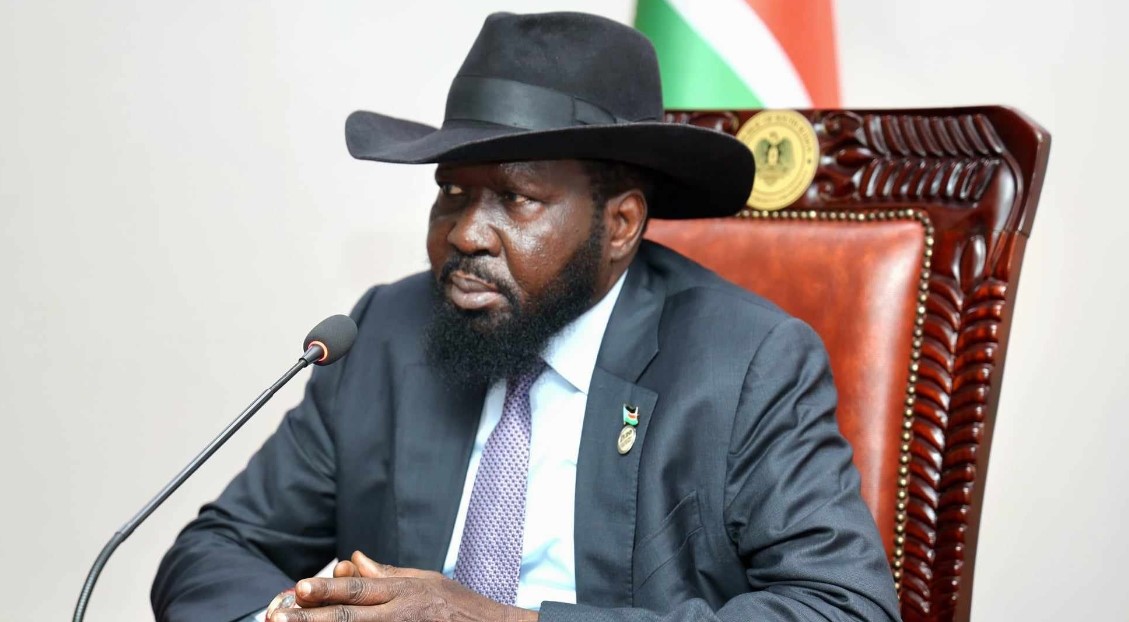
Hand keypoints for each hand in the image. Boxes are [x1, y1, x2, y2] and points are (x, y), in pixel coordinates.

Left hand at [268, 550, 537, 621]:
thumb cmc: (460, 608)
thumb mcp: (427, 581)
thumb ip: (387, 574)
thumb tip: (352, 560)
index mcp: (404, 593)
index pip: (358, 590)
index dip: (327, 589)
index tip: (298, 586)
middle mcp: (400, 615)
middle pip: (348, 618)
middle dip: (311, 618)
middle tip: (279, 616)